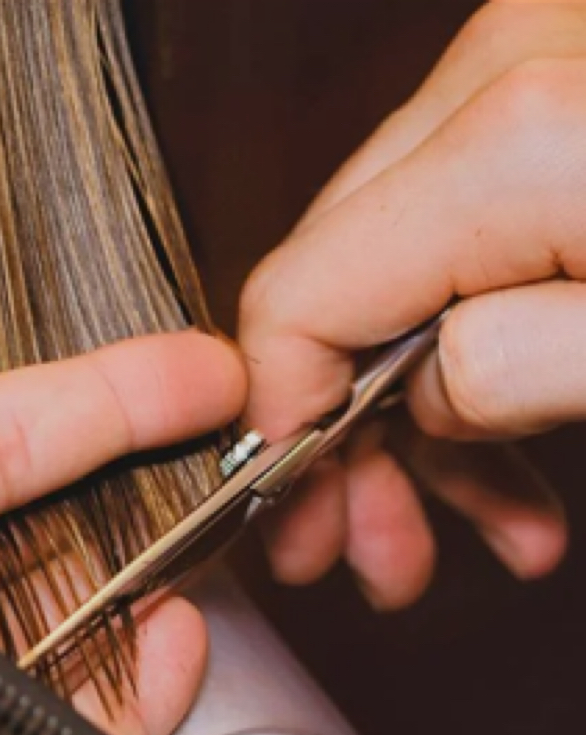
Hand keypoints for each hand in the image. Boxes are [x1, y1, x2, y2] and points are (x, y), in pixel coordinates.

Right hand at [239, 0, 582, 607]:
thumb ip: (516, 370)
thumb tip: (419, 393)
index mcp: (513, 143)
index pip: (301, 293)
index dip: (275, 413)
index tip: (292, 506)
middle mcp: (499, 86)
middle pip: (337, 287)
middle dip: (344, 439)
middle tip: (366, 550)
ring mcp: (531, 86)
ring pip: (397, 280)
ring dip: (419, 422)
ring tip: (471, 532)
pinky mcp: (565, 115)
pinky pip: (467, 252)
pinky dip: (480, 364)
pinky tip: (520, 465)